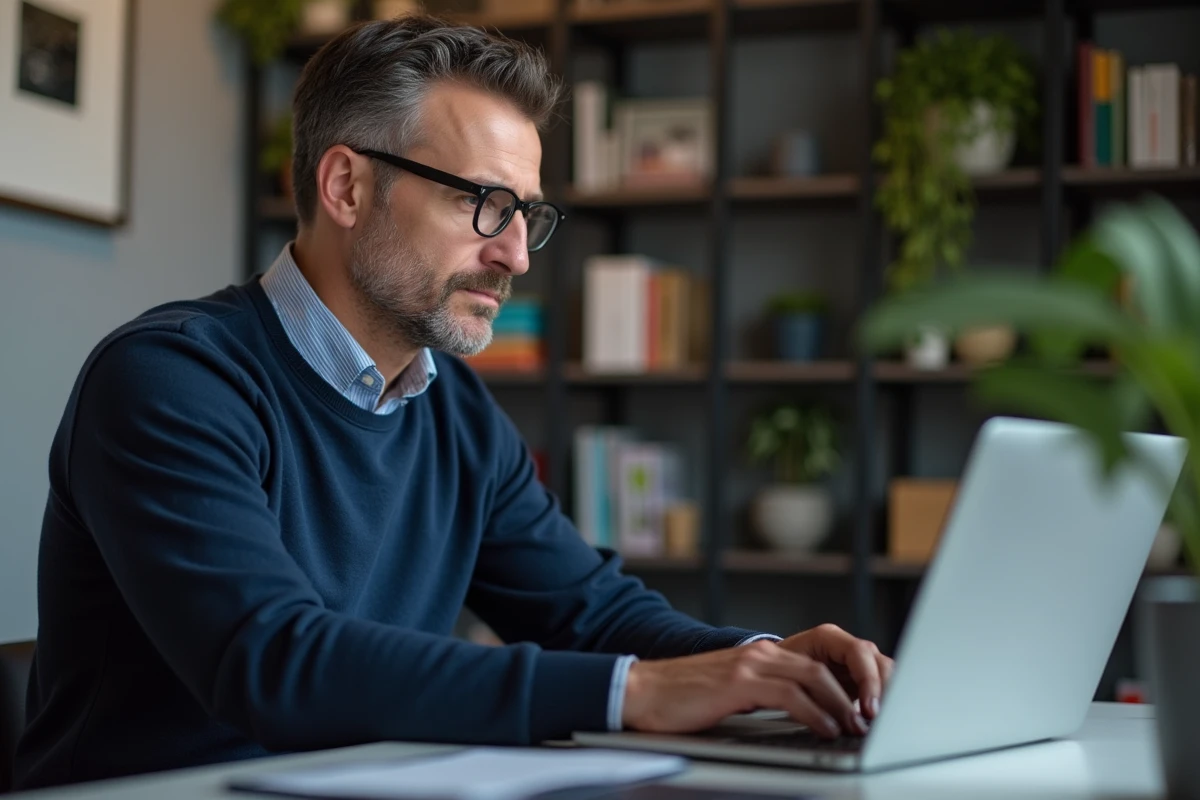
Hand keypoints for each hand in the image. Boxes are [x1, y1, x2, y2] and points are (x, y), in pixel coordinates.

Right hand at [621, 640, 869, 737]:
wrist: (642, 691)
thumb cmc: (684, 700)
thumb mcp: (733, 693)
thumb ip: (765, 696)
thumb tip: (803, 718)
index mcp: (762, 655)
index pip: (818, 663)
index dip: (847, 684)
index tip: (865, 710)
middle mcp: (761, 653)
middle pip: (825, 667)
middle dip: (854, 693)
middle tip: (871, 721)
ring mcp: (750, 665)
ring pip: (814, 677)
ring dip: (842, 705)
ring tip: (856, 727)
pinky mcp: (739, 682)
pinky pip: (790, 695)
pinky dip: (815, 713)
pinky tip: (826, 729)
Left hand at [777, 624, 893, 721]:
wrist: (769, 672)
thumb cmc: (776, 672)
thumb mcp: (788, 680)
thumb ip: (809, 693)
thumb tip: (827, 718)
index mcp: (827, 638)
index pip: (859, 652)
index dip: (868, 680)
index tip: (868, 708)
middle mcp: (845, 647)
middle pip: (879, 663)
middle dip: (883, 693)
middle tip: (877, 719)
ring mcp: (855, 663)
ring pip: (884, 676)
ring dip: (885, 700)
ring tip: (878, 723)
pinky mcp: (858, 681)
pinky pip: (878, 689)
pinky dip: (879, 705)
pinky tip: (874, 721)